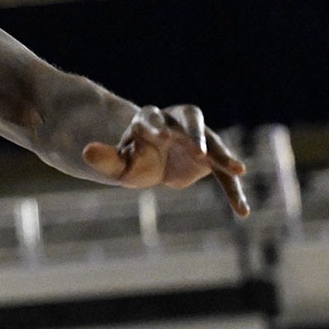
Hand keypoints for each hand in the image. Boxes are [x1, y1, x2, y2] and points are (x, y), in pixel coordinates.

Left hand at [82, 104, 250, 217]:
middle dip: (196, 132)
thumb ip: (104, 158)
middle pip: (191, 117)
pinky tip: (242, 212)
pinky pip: (224, 173)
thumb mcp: (119, 164)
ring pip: (214, 141)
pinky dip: (233, 190)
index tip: (159, 135)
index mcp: (150, 119)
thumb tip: (86, 151)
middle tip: (200, 150)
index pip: (153, 116)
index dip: (155, 124)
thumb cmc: (133, 160)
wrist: (153, 164)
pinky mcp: (211, 158)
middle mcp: (177, 123)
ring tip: (239, 170)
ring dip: (224, 155)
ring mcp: (198, 138)